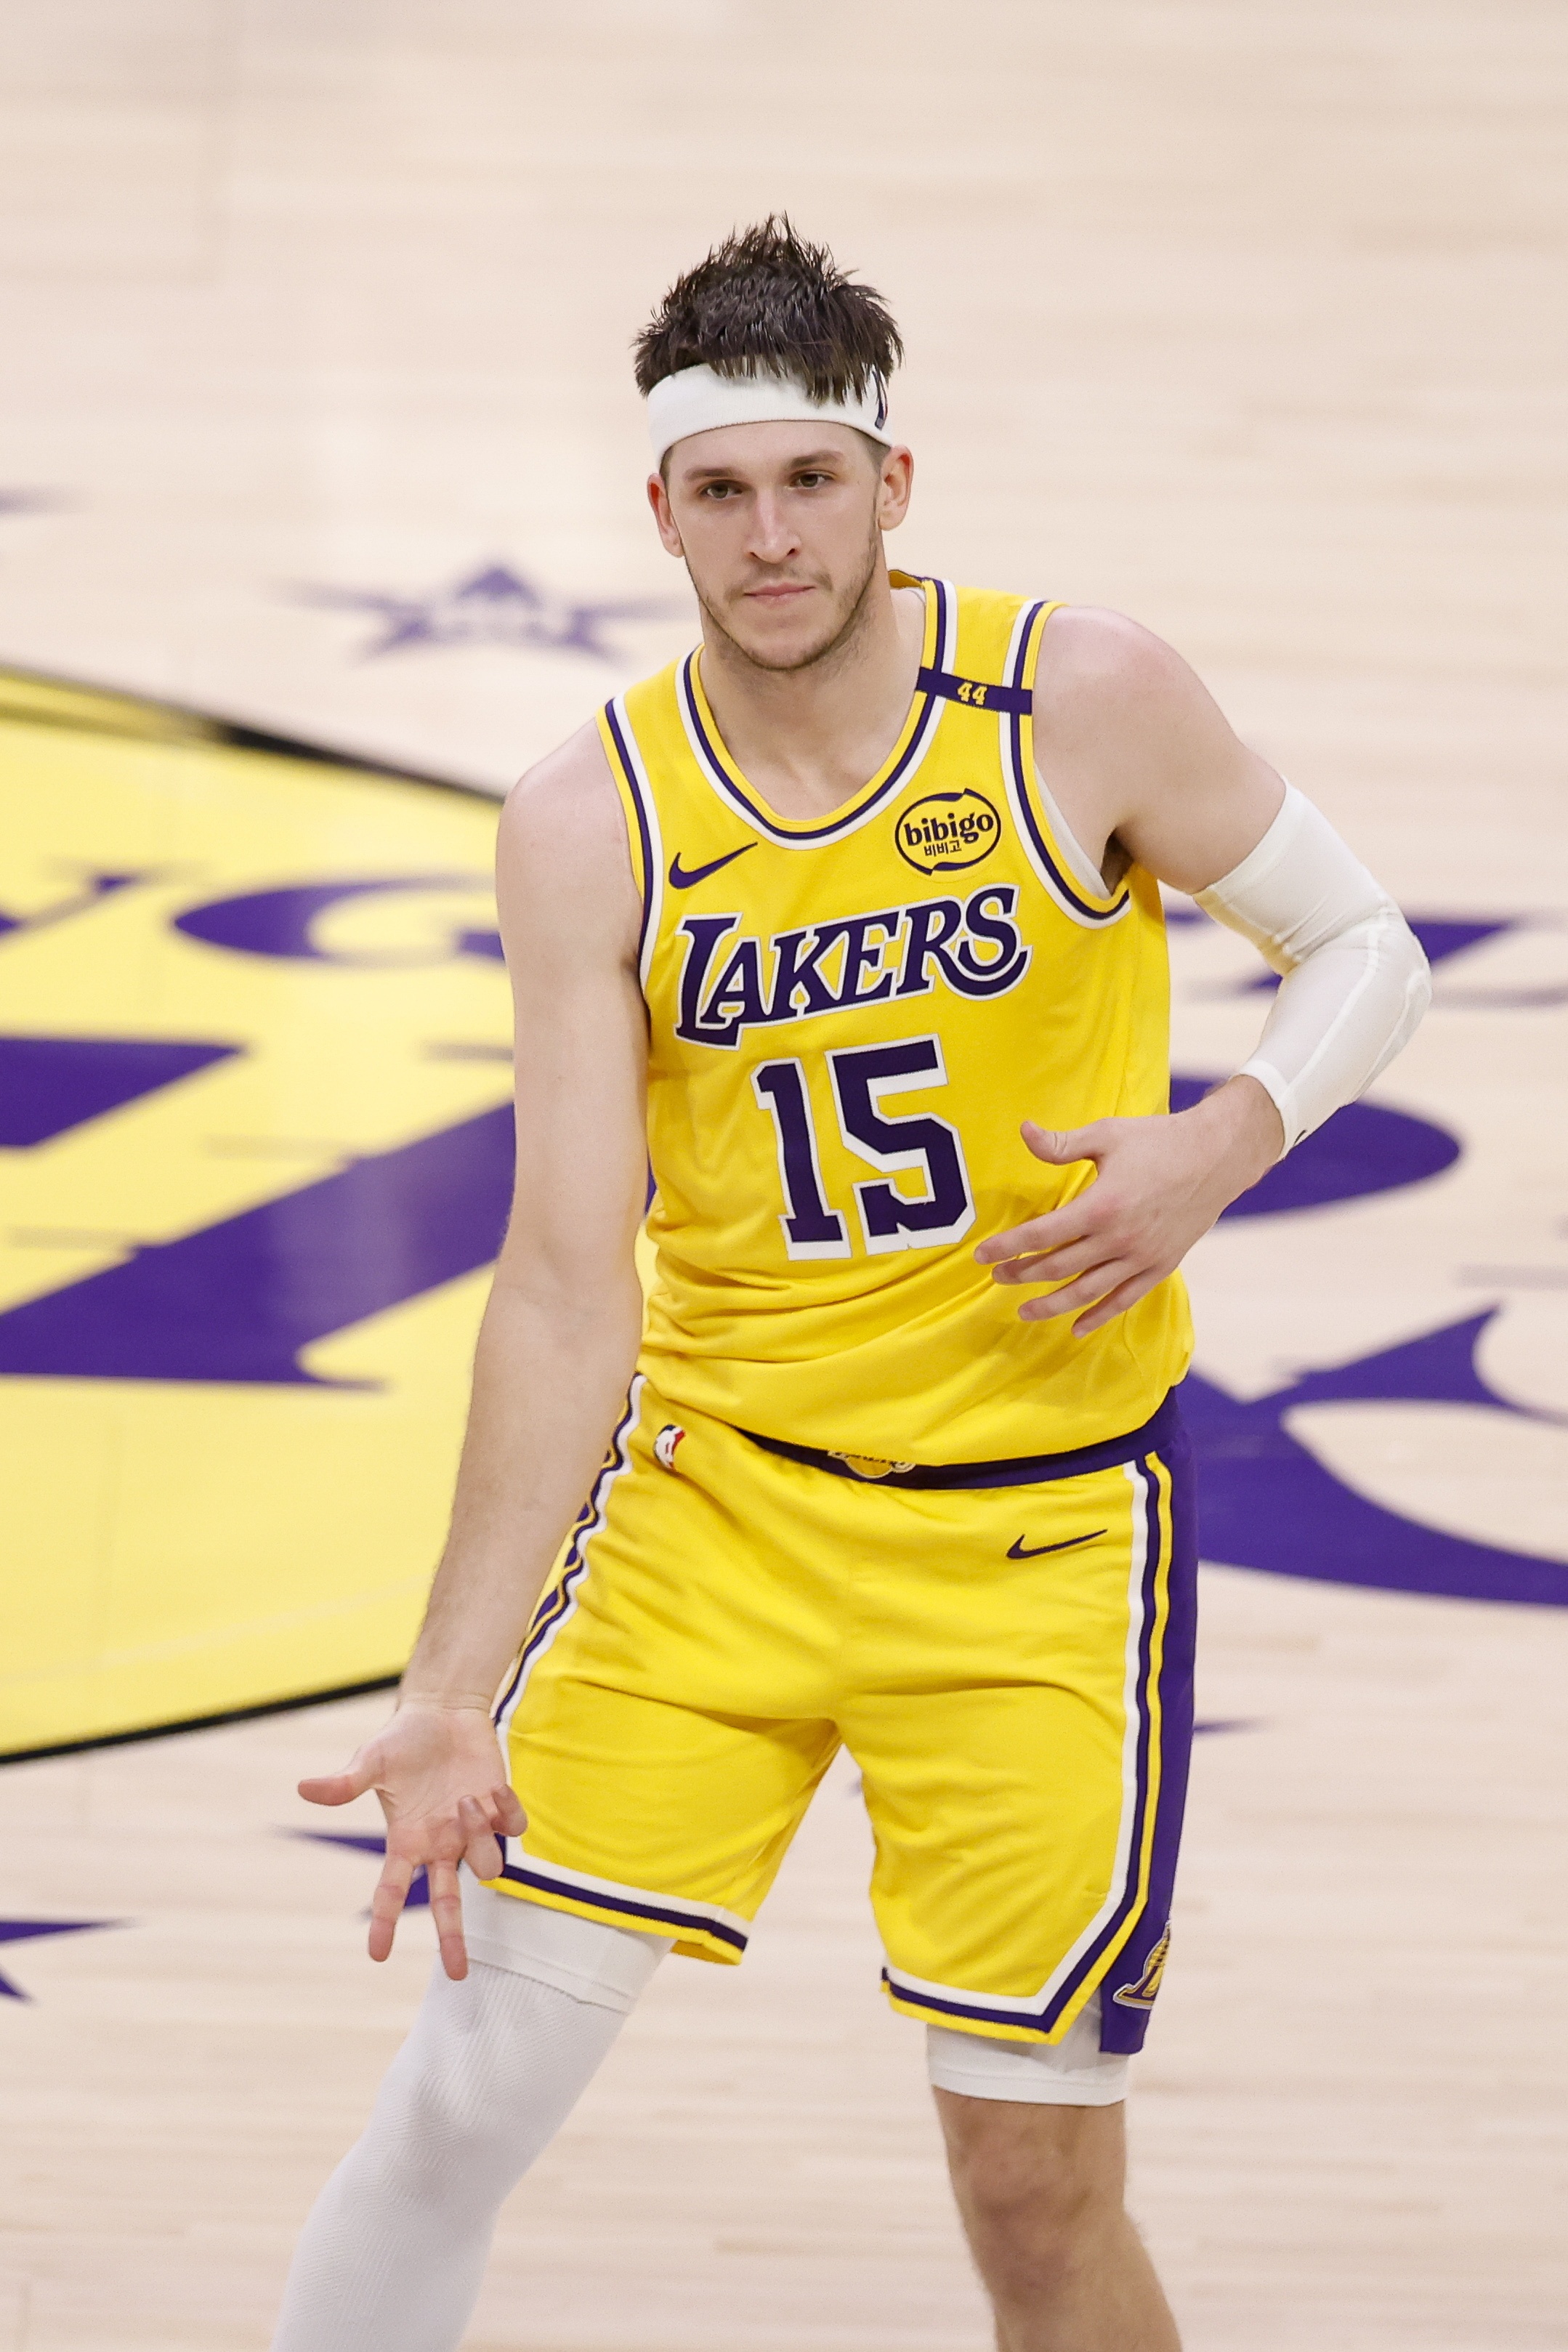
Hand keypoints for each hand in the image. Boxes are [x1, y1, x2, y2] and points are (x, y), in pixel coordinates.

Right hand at [299, 1700, 526, 1979]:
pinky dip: (507, 1814)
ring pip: (486, 1864)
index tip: (378, 1955)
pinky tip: (493, 1788)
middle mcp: (439, 1844)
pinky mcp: (499, 1809)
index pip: (392, 1891)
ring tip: (464, 1799)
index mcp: (406, 1841)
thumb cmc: (403, 1739)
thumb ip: (345, 1782)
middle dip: (452, 1939)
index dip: (385, 1922)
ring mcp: (471, 1830)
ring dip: (478, 1836)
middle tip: (458, 1975)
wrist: (444, 1712)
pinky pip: (512, 1829)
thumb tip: (303, 1788)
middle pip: (448, 1903)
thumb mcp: (371, 1760)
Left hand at [975, 1077, 1282, 1336]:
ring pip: (1087, 1291)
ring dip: (1052, 1304)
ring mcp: (1141, 1257)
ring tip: (1024, 1311)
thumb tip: (1023, 1131)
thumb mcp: (1107, 1136)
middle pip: (1058, 1266)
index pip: (1041, 1235)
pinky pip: (1124, 1299)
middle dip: (1022, 1274)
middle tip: (997, 1277)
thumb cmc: (1159, 1141)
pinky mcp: (1160, 1265)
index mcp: (1101, 1206)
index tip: (982, 1257)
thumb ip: (1062, 1144)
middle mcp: (1119, 1239)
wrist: (1217, 1157)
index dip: (1008, 1247)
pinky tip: (1077, 1327)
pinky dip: (1099, 1315)